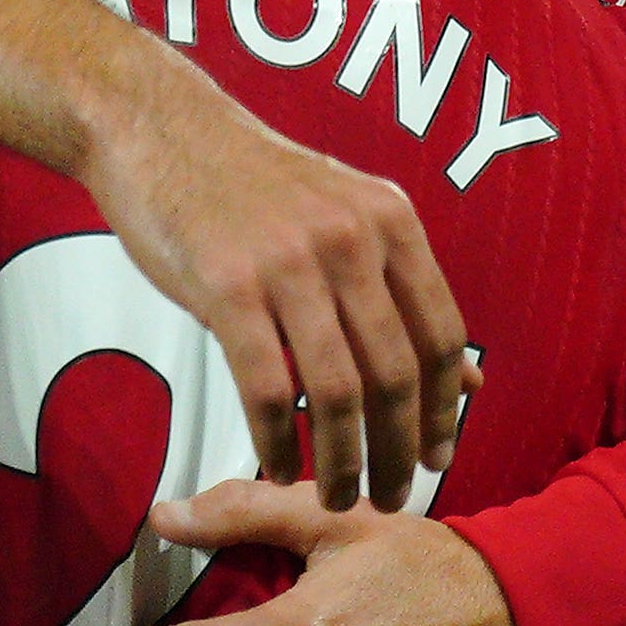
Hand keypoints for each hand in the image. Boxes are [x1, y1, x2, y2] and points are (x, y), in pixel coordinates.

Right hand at [80, 76, 473, 512]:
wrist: (160, 128)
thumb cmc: (251, 184)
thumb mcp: (344, 216)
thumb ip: (400, 293)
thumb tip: (466, 381)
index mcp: (390, 221)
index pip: (439, 335)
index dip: (444, 410)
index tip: (440, 458)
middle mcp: (350, 239)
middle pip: (395, 373)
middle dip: (400, 452)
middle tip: (392, 497)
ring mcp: (288, 262)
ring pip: (336, 391)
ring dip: (343, 461)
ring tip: (337, 496)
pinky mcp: (226, 286)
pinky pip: (267, 387)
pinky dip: (278, 440)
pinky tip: (280, 466)